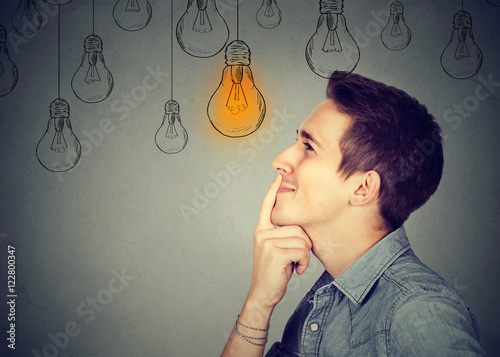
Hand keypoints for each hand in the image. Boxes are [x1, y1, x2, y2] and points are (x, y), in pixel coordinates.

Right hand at [247, 174, 311, 310]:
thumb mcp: (277, 250)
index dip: (273, 191)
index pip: (267, 206)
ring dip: (305, 255)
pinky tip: (296, 270)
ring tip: (296, 265)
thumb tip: (301, 227)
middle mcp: (262, 233)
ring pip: (302, 239)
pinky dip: (304, 263)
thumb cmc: (274, 272)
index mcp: (262, 230)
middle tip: (298, 259)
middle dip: (305, 244)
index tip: (279, 176)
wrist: (263, 294)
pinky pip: (301, 250)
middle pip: (297, 227)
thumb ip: (284, 236)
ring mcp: (267, 242)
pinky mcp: (275, 252)